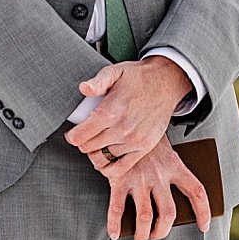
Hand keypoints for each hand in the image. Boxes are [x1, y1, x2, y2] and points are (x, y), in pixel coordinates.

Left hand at [64, 57, 191, 176]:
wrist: (166, 82)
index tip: (72, 133)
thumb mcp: (116, 71)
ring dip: (96, 153)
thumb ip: (98, 81)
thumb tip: (83, 88)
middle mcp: (122, 128)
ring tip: (97, 143)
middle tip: (86, 135)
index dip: (72, 136)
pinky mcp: (144, 147)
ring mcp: (134, 140)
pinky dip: (109, 167)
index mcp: (111, 111)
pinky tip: (107, 157)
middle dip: (83, 142)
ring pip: (102, 158)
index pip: (80, 136)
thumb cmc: (139, 77)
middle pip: (89, 148)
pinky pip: (120, 168)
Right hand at [92, 134, 210, 239]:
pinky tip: (114, 234)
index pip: (196, 191)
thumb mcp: (167, 152)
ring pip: (144, 216)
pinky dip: (114, 225)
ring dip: (142, 233)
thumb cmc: (149, 141)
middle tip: (156, 235)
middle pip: (168, 213)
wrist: (126, 119)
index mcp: (175, 166)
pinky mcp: (119, 179)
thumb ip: (172, 172)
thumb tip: (178, 202)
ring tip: (141, 238)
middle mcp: (159, 175)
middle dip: (162, 231)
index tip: (204, 226)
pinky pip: (117, 208)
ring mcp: (139, 178)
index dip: (203, 211)